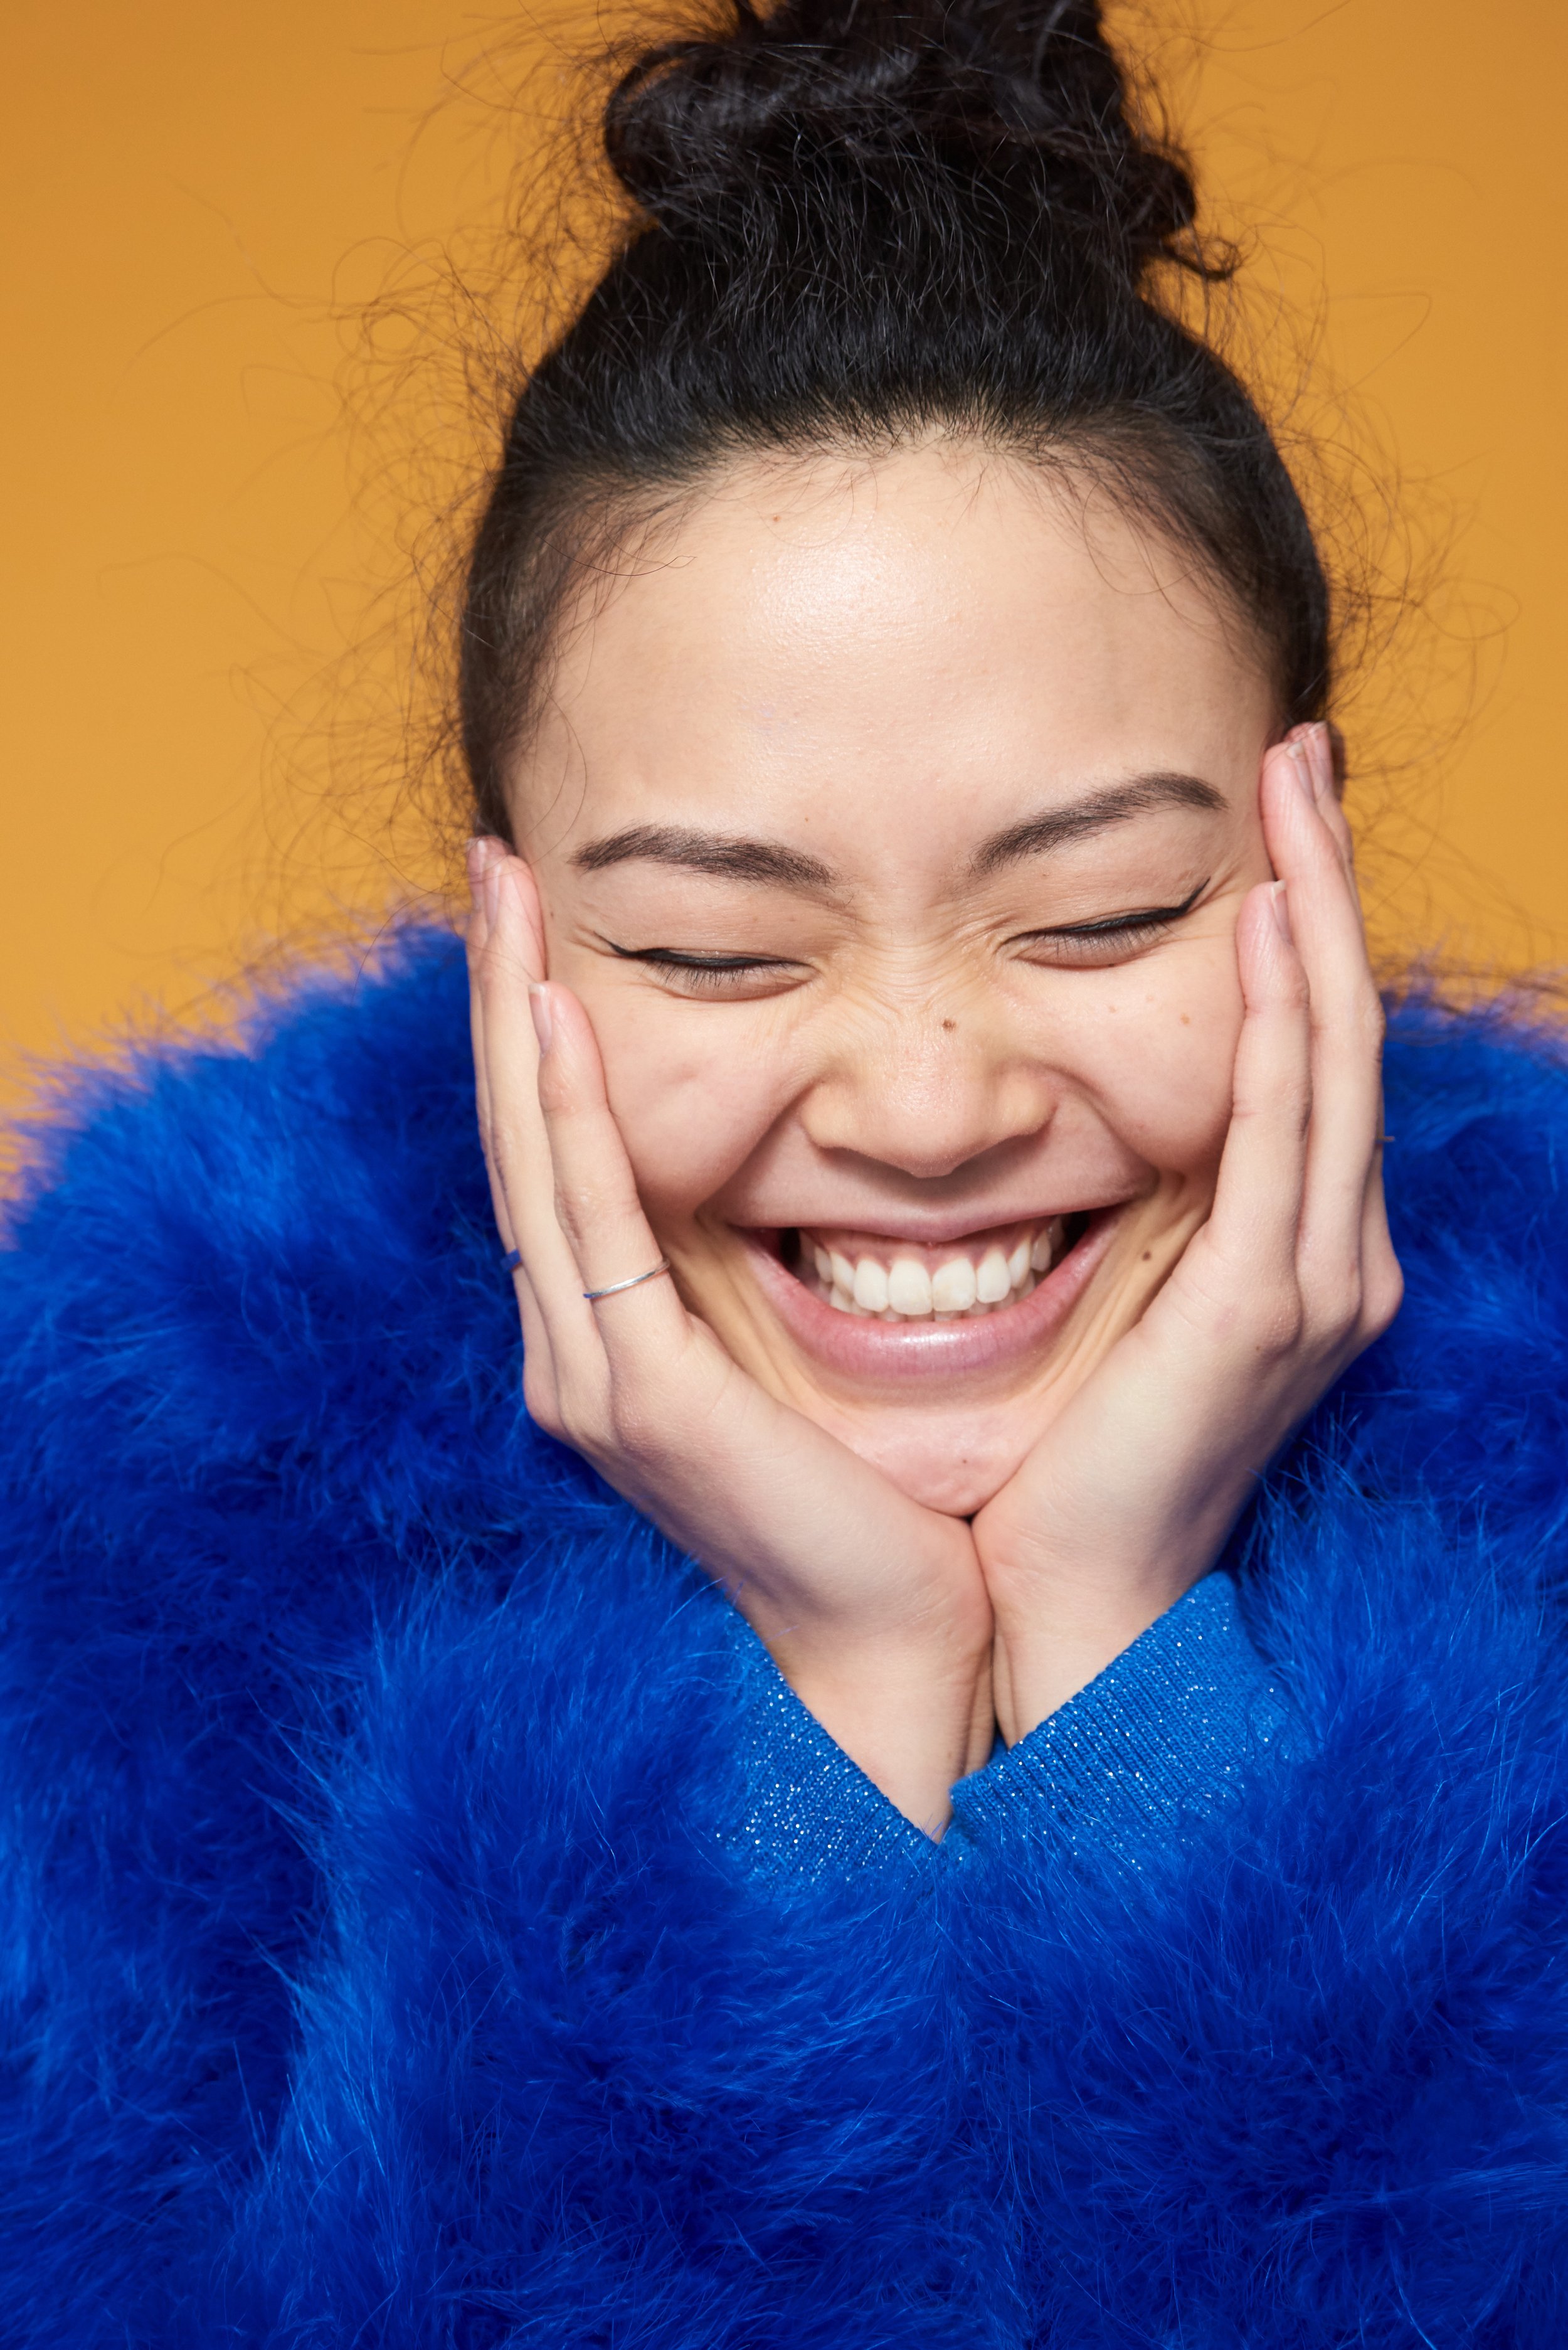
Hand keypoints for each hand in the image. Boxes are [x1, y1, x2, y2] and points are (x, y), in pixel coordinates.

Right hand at [466, 839, 993, 1829]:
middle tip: (500, 864)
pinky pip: (592, 1229)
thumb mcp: (796, 1362)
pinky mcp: (640, 1397)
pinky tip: (563, 1023)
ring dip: (516, 1026)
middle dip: (504, 998)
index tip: (543, 920)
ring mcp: (594, 1377)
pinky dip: (570, 1120)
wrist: (897, 1648)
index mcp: (613, 1343)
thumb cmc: (875, 1509)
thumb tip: (783, 1168)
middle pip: (522, 1140)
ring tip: (509, 901)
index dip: (538, 1036)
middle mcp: (578, 1353)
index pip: (560, 1157)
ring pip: (535, 1165)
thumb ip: (756, 1274)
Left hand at [974, 723, 1402, 1745]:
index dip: (1301, 938)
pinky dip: (1289, 1020)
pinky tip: (1273, 920)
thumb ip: (1129, 1219)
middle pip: (1339, 1035)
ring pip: (1334, 1059)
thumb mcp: (1112, 1315)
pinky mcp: (1264, 1306)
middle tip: (1301, 759)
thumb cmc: (1064, 1469)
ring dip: (1320, 915)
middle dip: (1326, 889)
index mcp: (1285, 1257)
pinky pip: (1287, 1131)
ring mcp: (1311, 1281)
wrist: (1069, 1605)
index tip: (1267, 828)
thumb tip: (1073, 1119)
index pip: (1304, 1064)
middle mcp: (1325, 1258)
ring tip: (1297, 792)